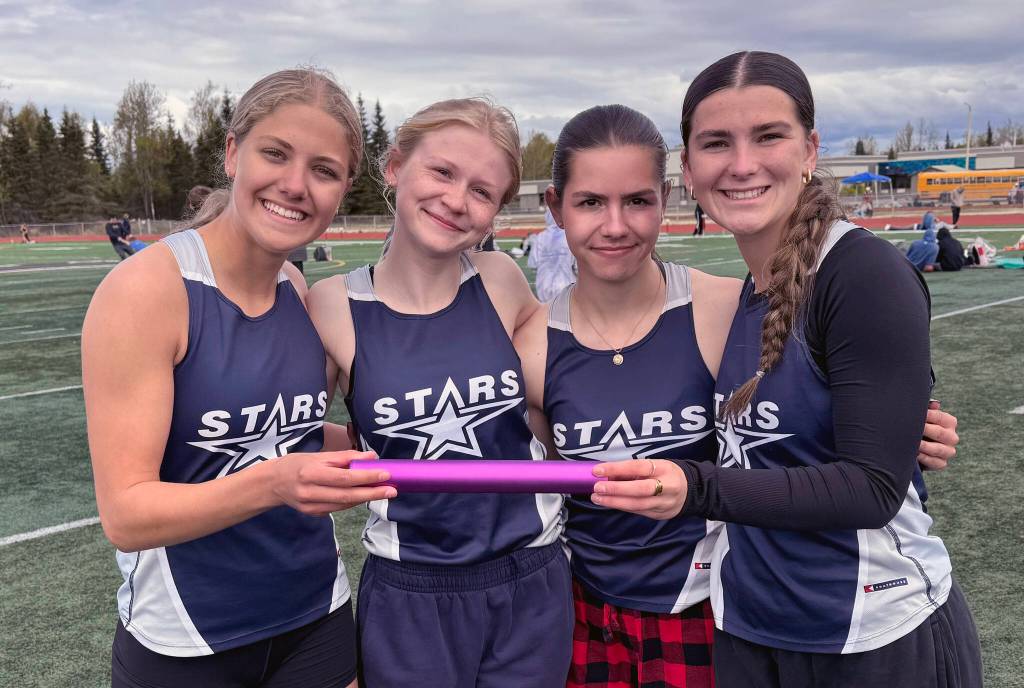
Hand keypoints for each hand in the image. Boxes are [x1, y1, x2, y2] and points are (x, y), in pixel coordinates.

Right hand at [272, 450, 395, 515]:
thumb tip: (371, 457)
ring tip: (384, 492)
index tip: (385, 474)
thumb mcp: (318, 455)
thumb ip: (345, 456)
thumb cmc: (297, 464)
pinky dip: (353, 502)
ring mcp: (311, 506)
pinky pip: (338, 508)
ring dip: (366, 498)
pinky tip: (364, 496)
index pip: (344, 477)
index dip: (366, 477)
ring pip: (344, 504)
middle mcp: (310, 491)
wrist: (271, 484)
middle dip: (372, 493)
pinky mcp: (313, 514)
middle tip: (392, 490)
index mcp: (311, 472)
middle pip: (347, 495)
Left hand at [591, 459, 686, 519]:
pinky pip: (639, 512)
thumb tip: (606, 472)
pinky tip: (610, 504)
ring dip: (615, 502)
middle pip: (640, 489)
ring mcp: (664, 503)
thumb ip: (633, 470)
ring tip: (597, 498)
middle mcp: (667, 486)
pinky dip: (622, 507)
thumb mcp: (655, 465)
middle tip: (597, 488)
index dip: (617, 468)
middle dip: (616, 489)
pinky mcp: (660, 515)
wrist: (692, 490)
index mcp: (664, 468)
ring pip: (638, 504)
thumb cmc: (666, 473)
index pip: (638, 467)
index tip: (598, 470)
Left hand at [918, 400, 958, 470]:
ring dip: (925, 446)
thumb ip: (928, 409)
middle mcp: (952, 437)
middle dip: (924, 430)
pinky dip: (925, 459)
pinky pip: (936, 462)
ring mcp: (948, 451)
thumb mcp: (924, 416)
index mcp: (950, 422)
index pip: (940, 417)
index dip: (927, 415)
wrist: (917, 446)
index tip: (913, 413)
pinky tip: (916, 455)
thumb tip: (935, 403)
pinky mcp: (942, 463)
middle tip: (911, 428)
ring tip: (913, 443)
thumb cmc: (920, 426)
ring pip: (939, 449)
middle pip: (940, 433)